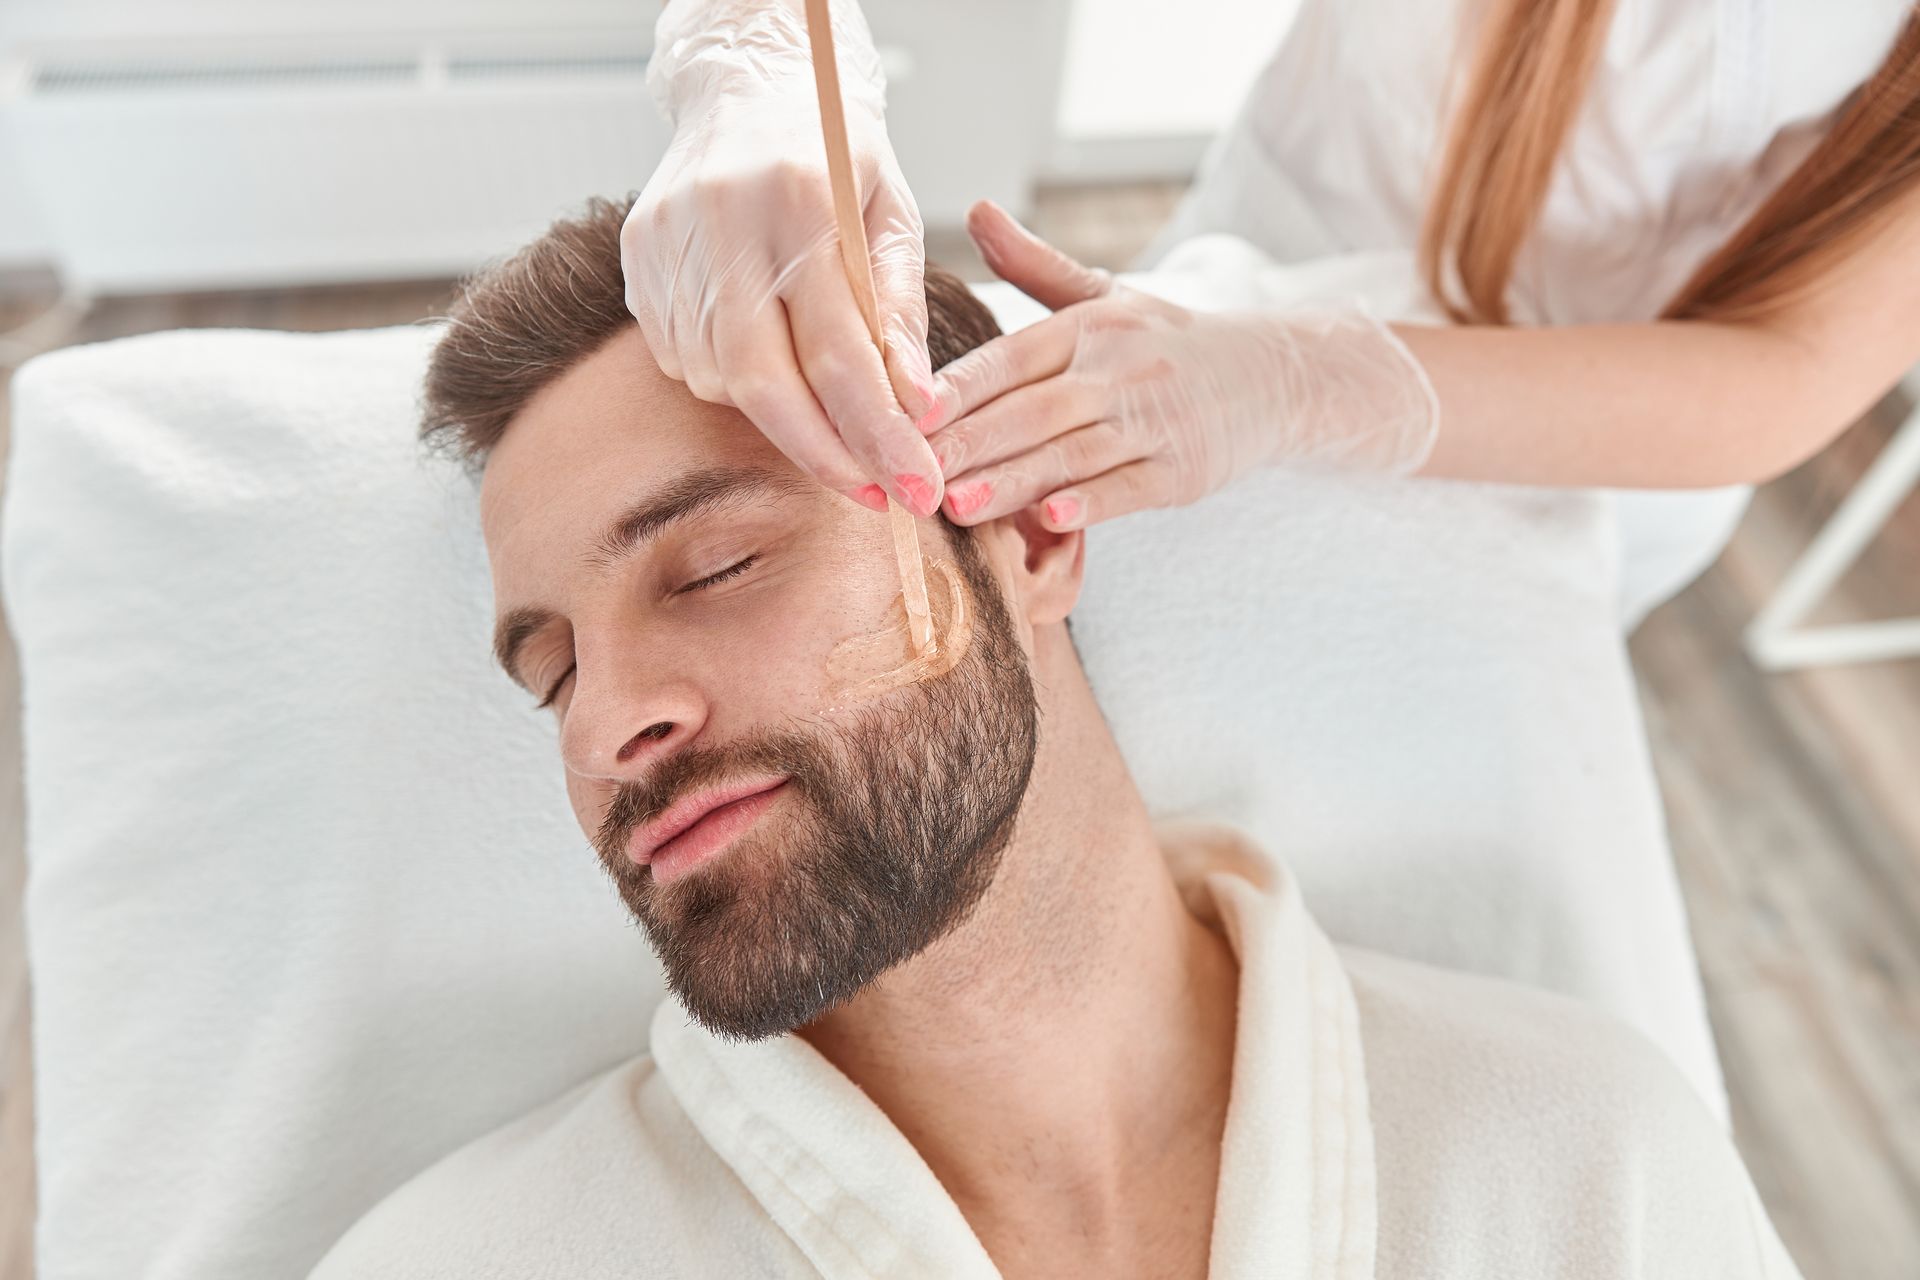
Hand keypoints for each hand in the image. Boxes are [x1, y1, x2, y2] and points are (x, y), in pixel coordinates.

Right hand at [624, 0, 942, 515]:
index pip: (839, 350)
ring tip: (831, 416)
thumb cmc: (837, 156)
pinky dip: (734, 381)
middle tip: (876, 494)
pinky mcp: (637, 260)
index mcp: (800, 199)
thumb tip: (916, 407)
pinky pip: (683, 358)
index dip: (878, 432)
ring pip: (720, 379)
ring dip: (783, 417)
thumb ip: (900, 310)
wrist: (748, 88)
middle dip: (824, 455)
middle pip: (763, 382)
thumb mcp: (893, 215)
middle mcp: (721, 221)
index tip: (915, 486)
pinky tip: (769, 365)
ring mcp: (667, 243)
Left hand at [924, 202, 1439, 529]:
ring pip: (1070, 453)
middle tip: (908, 472)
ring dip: (1012, 481)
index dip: (956, 387)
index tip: (899, 412)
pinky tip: (1048, 519)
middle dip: (967, 443)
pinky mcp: (1182, 471)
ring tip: (957, 504)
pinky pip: (1127, 488)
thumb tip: (977, 209)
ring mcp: (1152, 422)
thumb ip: (1034, 264)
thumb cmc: (1167, 342)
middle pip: (1031, 409)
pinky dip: (1089, 503)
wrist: (1275, 376)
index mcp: (1089, 327)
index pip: (1010, 357)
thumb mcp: (1106, 294)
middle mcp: (1118, 370)